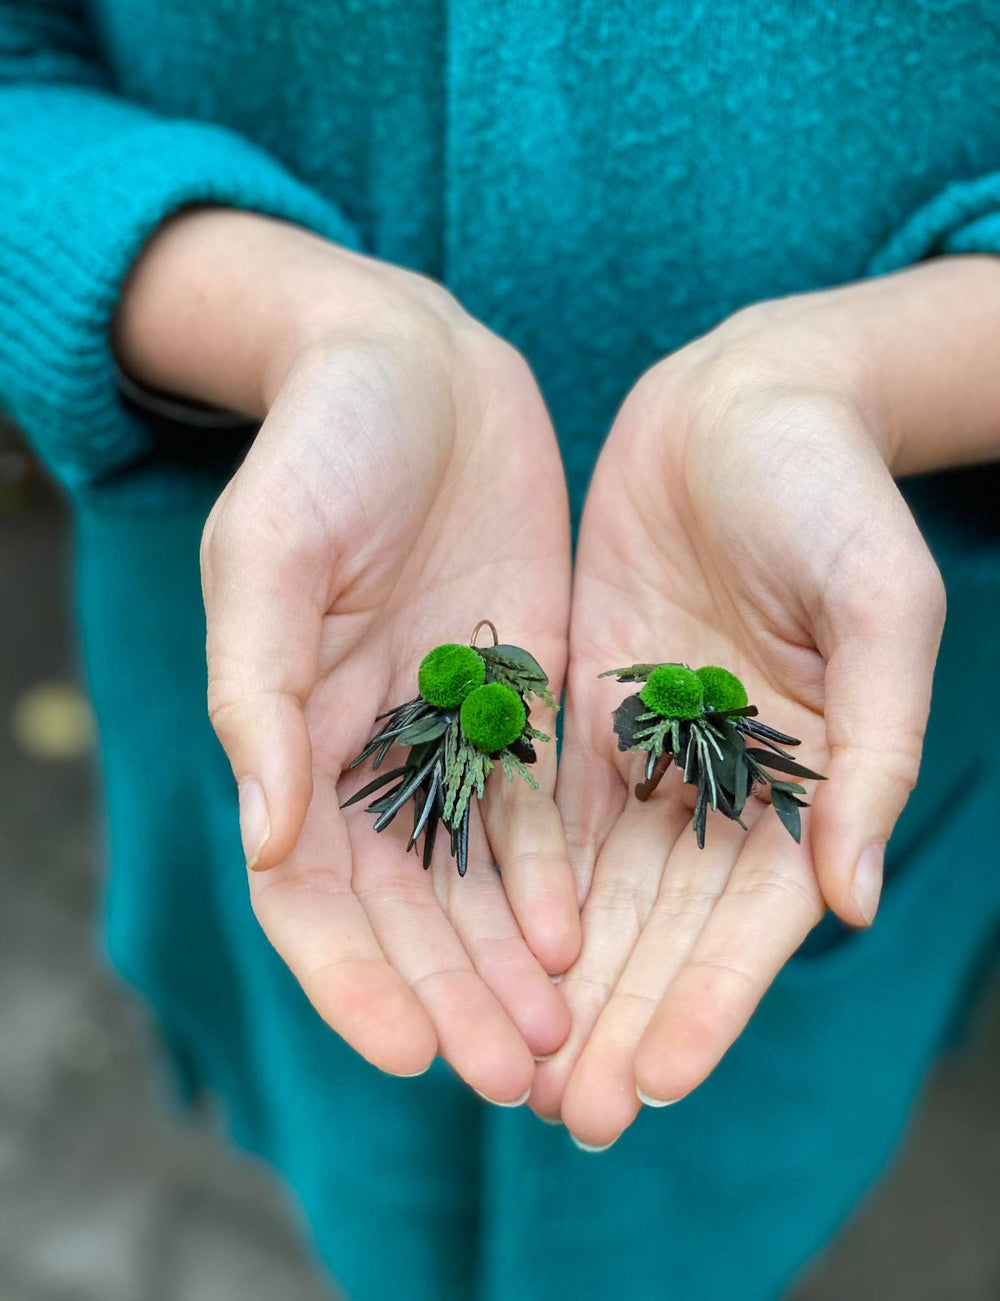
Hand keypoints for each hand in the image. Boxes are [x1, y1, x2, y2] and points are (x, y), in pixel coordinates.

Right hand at [120, 211, 579, 1101]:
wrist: (415, 361)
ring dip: (504, 965)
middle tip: (509, 1077)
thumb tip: (260, 836)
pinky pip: (535, 808)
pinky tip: (577, 937)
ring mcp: (446, 729)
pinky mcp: (520, 694)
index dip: (352, 979)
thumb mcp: (271, 554)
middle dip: (448, 996)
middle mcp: (366, 751)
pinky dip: (551, 879)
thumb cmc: (323, 448)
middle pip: (403, 910)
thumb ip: (259, 693)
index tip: (408, 1053)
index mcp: (289, 731)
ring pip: (471, 880)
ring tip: (555, 1039)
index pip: (311, 892)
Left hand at [535, 291, 945, 1145]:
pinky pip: (542, 805)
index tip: (657, 1079)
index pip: (753, 918)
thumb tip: (855, 898)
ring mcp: (646, 747)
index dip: (709, 1001)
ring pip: (599, 886)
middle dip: (620, 1017)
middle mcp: (721, 779)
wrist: (741, 402)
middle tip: (567, 1114)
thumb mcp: (879, 605)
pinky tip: (479, 947)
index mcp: (807, 774)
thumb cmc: (831, 492)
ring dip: (561, 979)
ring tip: (516, 1066)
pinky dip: (517, 883)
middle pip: (665, 924)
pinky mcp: (580, 705)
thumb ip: (874, 749)